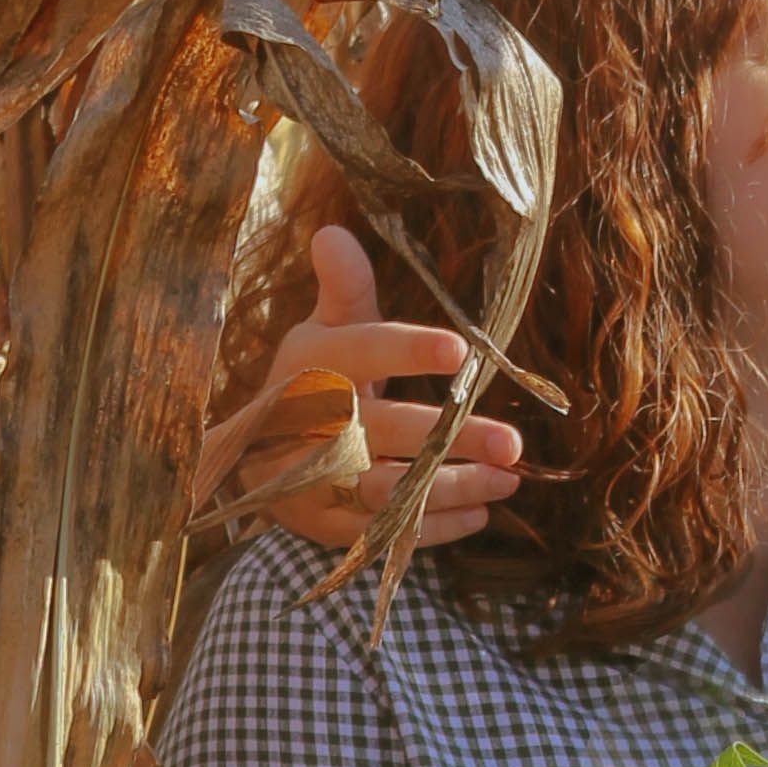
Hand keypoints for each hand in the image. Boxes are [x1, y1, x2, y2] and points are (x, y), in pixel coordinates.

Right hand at [209, 225, 522, 551]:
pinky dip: (434, 528)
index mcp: (312, 364)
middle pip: (382, 431)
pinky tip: (482, 512)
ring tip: (509, 479)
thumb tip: (333, 232)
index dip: (406, 351)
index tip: (459, 350)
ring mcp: (312, 480)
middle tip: (512, 442)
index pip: (361, 351)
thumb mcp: (325, 329)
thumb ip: (345, 288)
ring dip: (452, 488)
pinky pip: (381, 534)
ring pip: (386, 491)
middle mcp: (308, 424)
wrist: (255, 452)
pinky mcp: (322, 525)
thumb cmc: (314, 376)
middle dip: (450, 439)